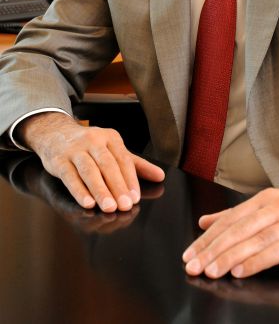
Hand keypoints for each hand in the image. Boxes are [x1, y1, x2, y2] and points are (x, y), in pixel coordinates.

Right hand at [17, 112, 164, 212]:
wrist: (55, 134)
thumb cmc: (89, 146)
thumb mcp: (113, 150)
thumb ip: (136, 165)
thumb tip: (160, 176)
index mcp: (110, 137)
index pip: (123, 159)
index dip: (130, 179)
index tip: (135, 197)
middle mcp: (93, 140)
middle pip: (107, 165)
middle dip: (117, 186)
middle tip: (125, 205)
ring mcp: (75, 150)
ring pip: (89, 171)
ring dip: (100, 190)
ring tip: (109, 207)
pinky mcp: (59, 160)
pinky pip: (70, 176)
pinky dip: (79, 190)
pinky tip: (87, 203)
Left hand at [182, 187, 278, 278]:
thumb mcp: (273, 206)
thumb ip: (239, 214)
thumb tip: (206, 221)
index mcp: (264, 200)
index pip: (228, 220)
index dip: (206, 238)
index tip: (189, 254)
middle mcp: (274, 207)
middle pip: (236, 230)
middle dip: (211, 249)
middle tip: (192, 265)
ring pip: (253, 240)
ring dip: (229, 257)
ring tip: (210, 271)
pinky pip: (276, 250)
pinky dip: (256, 261)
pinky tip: (242, 271)